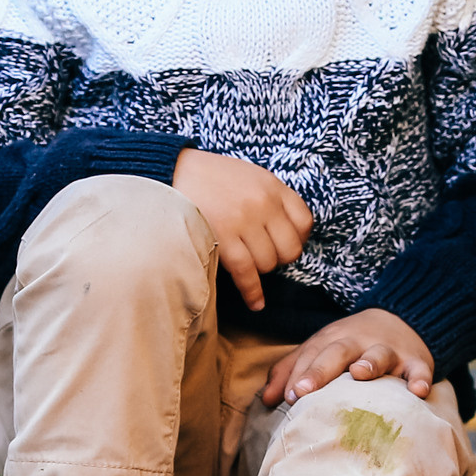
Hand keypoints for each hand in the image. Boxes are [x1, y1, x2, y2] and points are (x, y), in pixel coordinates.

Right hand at [171, 149, 311, 311]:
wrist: (170, 172)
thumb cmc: (209, 179)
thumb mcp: (248, 176)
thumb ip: (270, 198)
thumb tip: (286, 233)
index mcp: (272, 186)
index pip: (304, 222)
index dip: (298, 239)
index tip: (284, 244)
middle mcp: (263, 203)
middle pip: (290, 248)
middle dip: (278, 259)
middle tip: (262, 256)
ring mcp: (244, 221)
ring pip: (268, 263)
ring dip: (259, 271)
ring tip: (246, 264)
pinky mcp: (222, 237)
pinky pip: (247, 273)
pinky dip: (253, 292)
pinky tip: (256, 303)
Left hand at [259, 308, 434, 407]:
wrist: (403, 319)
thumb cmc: (352, 344)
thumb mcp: (321, 349)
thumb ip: (292, 371)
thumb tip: (267, 399)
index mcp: (332, 340)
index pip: (311, 355)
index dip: (298, 374)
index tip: (288, 396)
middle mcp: (358, 342)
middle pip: (337, 352)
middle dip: (320, 370)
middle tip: (304, 391)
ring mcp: (388, 350)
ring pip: (377, 355)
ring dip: (368, 363)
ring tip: (359, 374)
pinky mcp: (415, 361)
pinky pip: (419, 369)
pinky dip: (420, 378)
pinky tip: (418, 391)